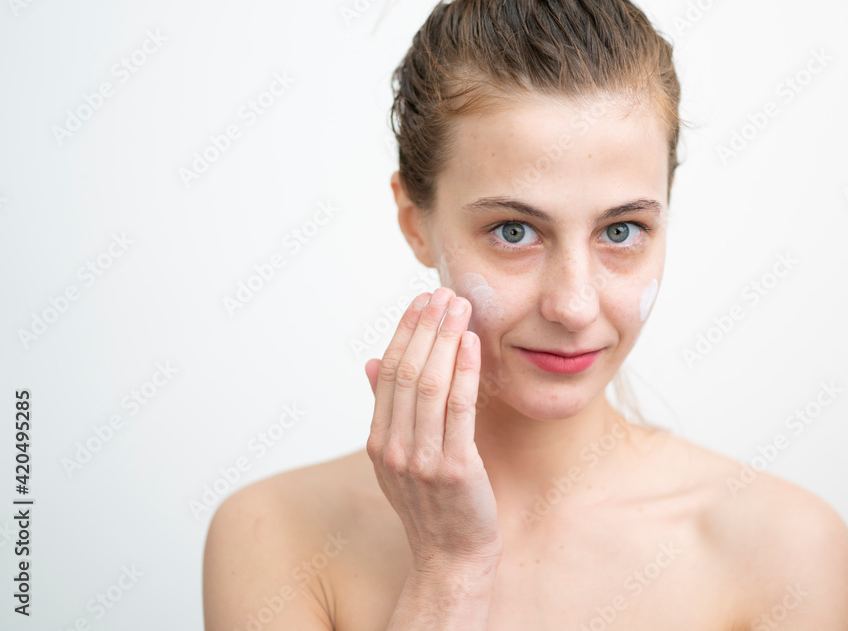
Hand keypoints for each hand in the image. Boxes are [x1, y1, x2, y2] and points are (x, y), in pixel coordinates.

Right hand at [365, 287, 502, 570]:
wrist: (450, 558)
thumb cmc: (432, 506)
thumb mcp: (398, 458)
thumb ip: (386, 409)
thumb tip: (370, 361)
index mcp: (378, 440)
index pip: (389, 372)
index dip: (405, 331)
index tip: (421, 301)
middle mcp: (393, 447)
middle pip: (407, 371)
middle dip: (426, 326)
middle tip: (443, 292)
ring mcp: (421, 459)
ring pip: (429, 384)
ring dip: (445, 339)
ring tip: (459, 306)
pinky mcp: (454, 469)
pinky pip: (458, 410)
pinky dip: (464, 372)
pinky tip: (473, 344)